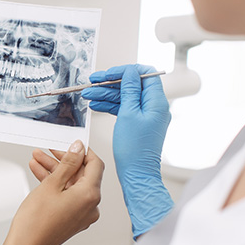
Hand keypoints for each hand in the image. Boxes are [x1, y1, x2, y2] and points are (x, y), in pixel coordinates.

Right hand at [7, 141, 104, 244]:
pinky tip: (40, 174)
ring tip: (37, 160)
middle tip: (47, 151)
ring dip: (56, 172)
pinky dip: (56, 186)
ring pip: (72, 185)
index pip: (95, 164)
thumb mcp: (51, 184)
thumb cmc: (36, 222)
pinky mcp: (73, 219)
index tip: (70, 144)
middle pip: (81, 175)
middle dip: (63, 161)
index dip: (82, 151)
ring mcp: (82, 214)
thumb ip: (68, 163)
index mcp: (90, 195)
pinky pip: (68, 196)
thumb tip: (78, 149)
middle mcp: (91, 206)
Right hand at [82, 65, 172, 237]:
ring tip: (88, 95)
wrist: (136, 174)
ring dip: (106, 95)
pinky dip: (110, 106)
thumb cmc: (135, 150)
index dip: (125, 71)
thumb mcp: (128, 114)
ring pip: (125, 97)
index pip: (144, 75)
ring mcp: (145, 116)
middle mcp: (153, 107)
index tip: (108, 74)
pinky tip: (96, 105)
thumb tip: (130, 73)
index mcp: (156, 102)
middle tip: (93, 83)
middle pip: (132, 85)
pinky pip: (123, 109)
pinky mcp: (137, 124)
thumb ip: (129, 90)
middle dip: (111, 83)